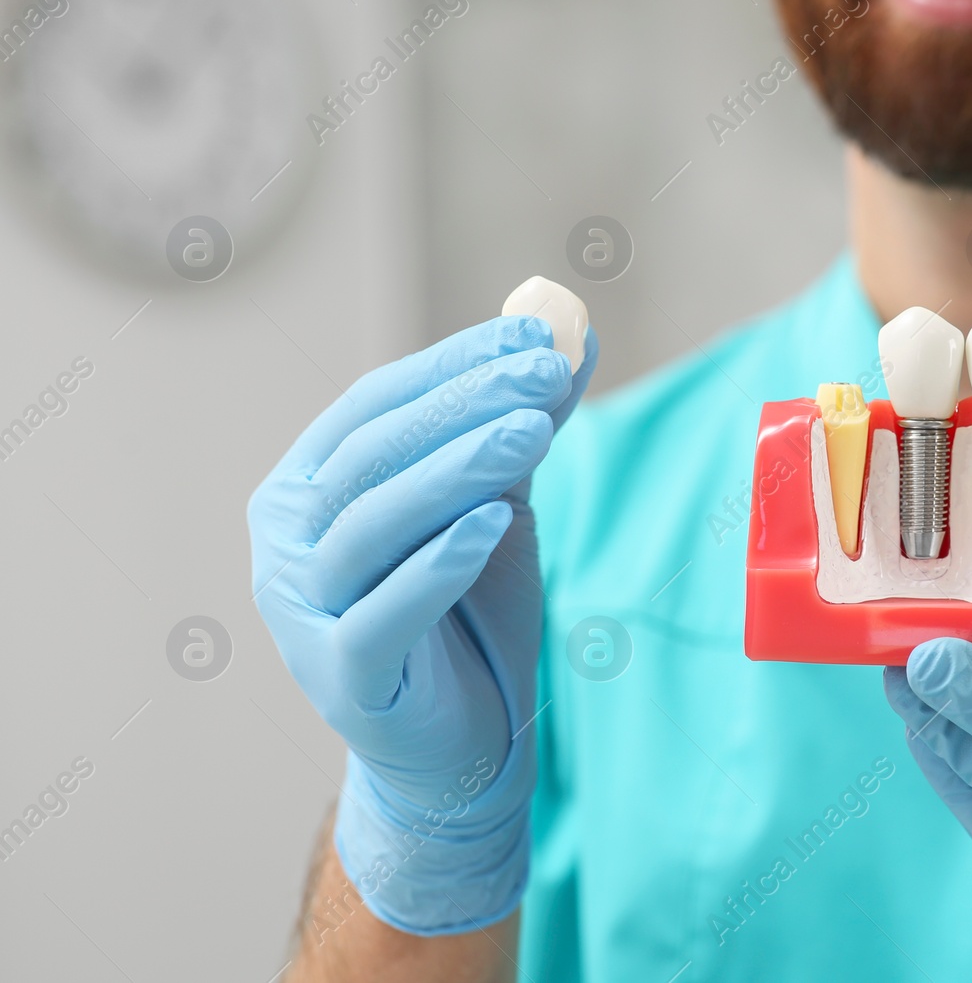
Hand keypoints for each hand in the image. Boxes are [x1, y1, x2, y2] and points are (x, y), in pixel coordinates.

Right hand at [248, 316, 596, 934]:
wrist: (460, 747)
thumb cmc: (469, 616)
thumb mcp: (498, 508)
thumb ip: (520, 429)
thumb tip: (577, 338)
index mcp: (310, 486)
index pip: (377, 404)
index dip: (454, 364)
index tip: (534, 332)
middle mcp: (286, 541)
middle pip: (375, 455)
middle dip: (466, 404)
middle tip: (545, 370)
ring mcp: (302, 611)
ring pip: (375, 524)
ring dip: (457, 468)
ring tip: (532, 428)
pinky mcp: (342, 677)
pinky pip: (385, 612)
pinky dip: (438, 564)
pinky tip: (495, 521)